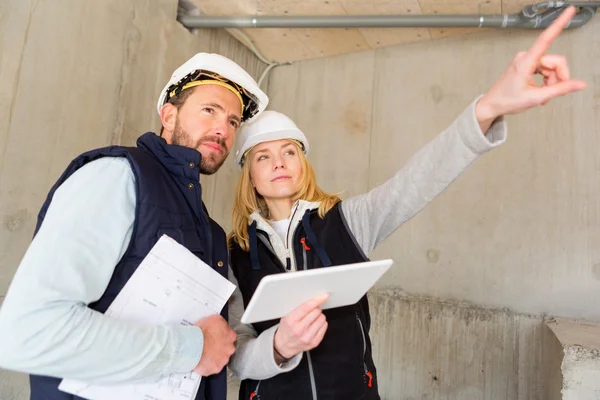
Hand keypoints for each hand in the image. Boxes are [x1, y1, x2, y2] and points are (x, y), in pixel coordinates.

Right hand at [193, 315, 236, 375]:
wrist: (192, 345)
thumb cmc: (201, 332)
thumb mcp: (214, 318)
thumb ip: (221, 323)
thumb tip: (220, 324)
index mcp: (230, 336)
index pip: (230, 336)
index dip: (221, 336)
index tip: (215, 336)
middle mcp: (229, 349)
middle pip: (226, 348)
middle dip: (219, 347)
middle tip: (208, 344)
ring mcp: (223, 360)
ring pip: (220, 358)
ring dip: (213, 356)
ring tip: (203, 352)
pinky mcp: (215, 368)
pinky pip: (212, 367)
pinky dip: (207, 365)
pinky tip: (201, 360)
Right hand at [273, 294, 328, 360]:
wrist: (284, 345)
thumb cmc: (286, 329)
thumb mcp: (286, 316)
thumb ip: (298, 308)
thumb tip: (312, 299)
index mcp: (291, 321)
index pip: (306, 307)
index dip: (316, 300)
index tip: (323, 296)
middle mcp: (299, 329)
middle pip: (316, 312)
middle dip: (315, 309)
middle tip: (311, 311)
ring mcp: (307, 337)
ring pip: (322, 319)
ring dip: (319, 316)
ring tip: (312, 319)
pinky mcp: (314, 342)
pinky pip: (324, 327)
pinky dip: (321, 324)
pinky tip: (315, 325)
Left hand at [476, 6, 586, 131]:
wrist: (492, 105)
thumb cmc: (507, 101)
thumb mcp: (536, 98)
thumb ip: (560, 89)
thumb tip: (579, 84)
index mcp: (526, 62)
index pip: (546, 39)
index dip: (559, 24)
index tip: (569, 11)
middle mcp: (526, 57)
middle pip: (555, 61)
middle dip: (557, 77)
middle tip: (551, 92)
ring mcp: (526, 60)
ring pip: (551, 66)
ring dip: (551, 81)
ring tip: (542, 93)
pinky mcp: (527, 64)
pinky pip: (545, 68)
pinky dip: (546, 80)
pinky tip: (540, 89)